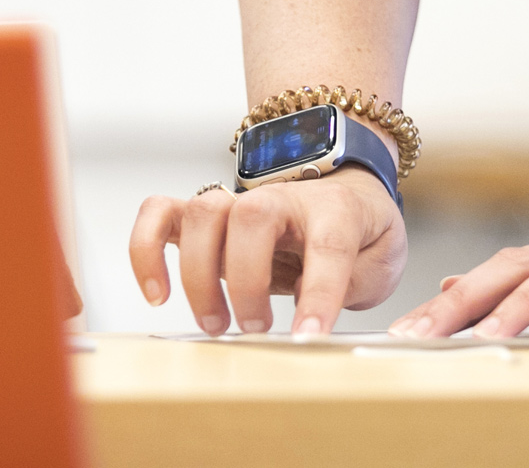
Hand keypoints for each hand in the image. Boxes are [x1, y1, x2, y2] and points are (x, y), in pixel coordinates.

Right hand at [129, 167, 407, 337]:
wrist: (339, 191)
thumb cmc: (357, 231)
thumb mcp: (382, 259)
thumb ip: (355, 283)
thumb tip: (311, 314)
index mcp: (336, 209)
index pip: (327, 242)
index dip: (319, 292)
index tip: (308, 337)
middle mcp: (282, 197)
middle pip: (251, 215)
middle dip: (246, 280)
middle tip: (254, 329)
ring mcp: (238, 201)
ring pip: (202, 212)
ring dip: (200, 274)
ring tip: (215, 323)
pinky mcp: (204, 215)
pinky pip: (160, 213)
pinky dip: (146, 250)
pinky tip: (156, 293)